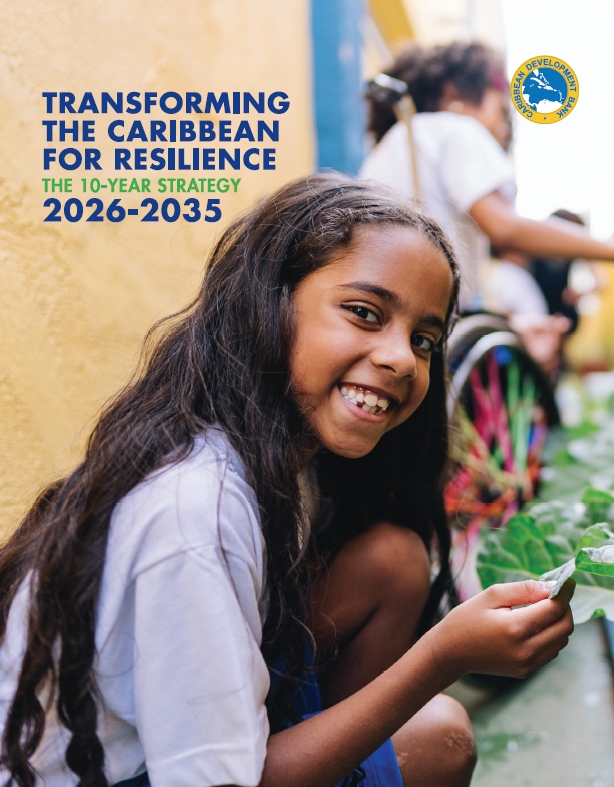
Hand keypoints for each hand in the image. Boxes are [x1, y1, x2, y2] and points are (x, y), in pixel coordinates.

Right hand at [426, 579, 574, 681]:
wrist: (451, 652)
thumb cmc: (467, 618)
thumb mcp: (492, 595)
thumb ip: (525, 589)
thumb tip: (553, 587)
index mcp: (515, 628)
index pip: (554, 609)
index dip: (564, 592)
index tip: (566, 581)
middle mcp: (525, 650)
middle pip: (565, 628)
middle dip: (564, 608)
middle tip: (554, 595)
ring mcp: (527, 664)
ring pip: (561, 641)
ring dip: (558, 623)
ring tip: (541, 609)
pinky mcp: (526, 671)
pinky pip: (550, 652)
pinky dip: (550, 637)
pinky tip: (533, 626)